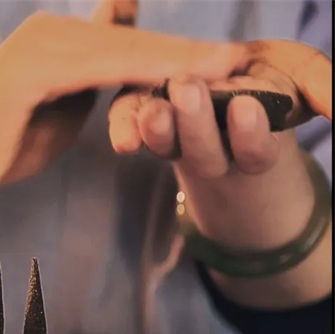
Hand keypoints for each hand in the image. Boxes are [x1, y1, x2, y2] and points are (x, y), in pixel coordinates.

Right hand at [0, 10, 250, 193]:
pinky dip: (142, 70)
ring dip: (177, 58)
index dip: (174, 50)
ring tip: (225, 66)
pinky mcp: (34, 68)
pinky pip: (99, 68)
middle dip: (187, 52)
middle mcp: (51, 31)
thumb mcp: (61, 108)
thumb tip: (131, 73)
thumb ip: (93, 85)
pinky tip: (180, 75)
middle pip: (131, 41)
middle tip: (239, 58)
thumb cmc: (1, 141)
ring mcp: (41, 45)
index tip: (220, 56)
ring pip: (122, 50)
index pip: (125, 43)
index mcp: (58, 40)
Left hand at [107, 40, 331, 249]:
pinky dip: (123, 126)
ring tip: (155, 108)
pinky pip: (129, 125)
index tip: (246, 106)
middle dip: (197, 125)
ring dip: (157, 129)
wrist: (229, 79)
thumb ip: (321, 89)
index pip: (256, 152)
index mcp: (255, 145)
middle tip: (190, 88)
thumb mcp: (300, 76)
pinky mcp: (143, 117)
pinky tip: (122, 133)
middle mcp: (212, 150)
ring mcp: (174, 138)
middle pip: (204, 154)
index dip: (250, 136)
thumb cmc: (271, 80)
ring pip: (165, 145)